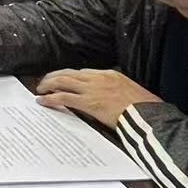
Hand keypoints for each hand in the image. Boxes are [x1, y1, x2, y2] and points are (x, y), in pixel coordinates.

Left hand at [36, 69, 160, 128]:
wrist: (148, 115)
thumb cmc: (145, 108)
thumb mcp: (133, 92)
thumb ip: (119, 90)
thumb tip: (112, 98)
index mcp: (110, 74)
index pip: (84, 72)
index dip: (70, 76)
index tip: (64, 80)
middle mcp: (98, 78)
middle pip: (69, 73)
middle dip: (54, 76)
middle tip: (45, 82)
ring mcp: (92, 89)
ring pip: (62, 81)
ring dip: (48, 84)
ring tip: (40, 89)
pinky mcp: (88, 102)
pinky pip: (63, 97)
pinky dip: (50, 98)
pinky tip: (42, 101)